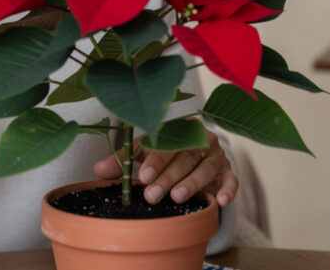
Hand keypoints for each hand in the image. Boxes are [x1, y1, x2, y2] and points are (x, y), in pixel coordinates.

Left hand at [93, 122, 238, 207]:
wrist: (199, 160)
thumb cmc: (167, 155)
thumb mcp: (145, 154)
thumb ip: (124, 161)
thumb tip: (97, 170)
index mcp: (179, 128)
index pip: (166, 142)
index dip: (154, 160)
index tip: (142, 176)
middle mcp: (201, 138)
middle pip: (184, 156)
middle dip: (167, 177)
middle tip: (152, 195)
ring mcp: (217, 155)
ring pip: (205, 168)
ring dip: (191, 183)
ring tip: (176, 198)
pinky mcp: (228, 172)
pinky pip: (231, 180)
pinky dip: (228, 190)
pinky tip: (220, 201)